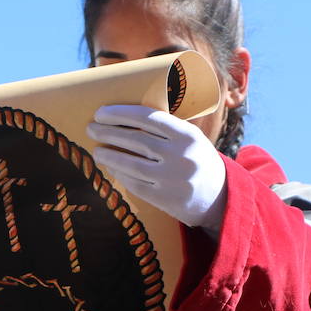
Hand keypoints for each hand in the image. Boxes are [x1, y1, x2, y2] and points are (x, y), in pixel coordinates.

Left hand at [86, 104, 227, 230]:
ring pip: (131, 163)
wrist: (220, 198)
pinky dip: (119, 174)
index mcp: (187, 135)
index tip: (101, 112)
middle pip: (136, 139)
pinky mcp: (165, 198)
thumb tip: (124, 117)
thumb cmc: (197, 161)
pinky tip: (111, 168)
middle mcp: (181, 155)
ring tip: (96, 150)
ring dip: (109, 155)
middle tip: (91, 128)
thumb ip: (165, 129)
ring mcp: (172, 178)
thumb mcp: (191, 139)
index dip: (121, 114)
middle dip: (108, 132)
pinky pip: (134, 183)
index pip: (148, 118)